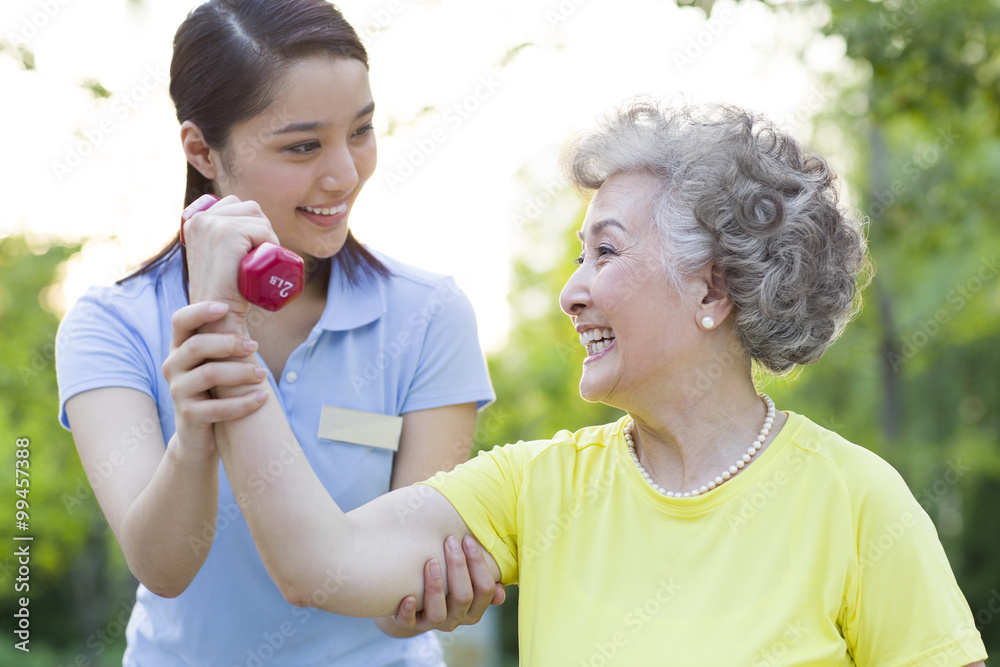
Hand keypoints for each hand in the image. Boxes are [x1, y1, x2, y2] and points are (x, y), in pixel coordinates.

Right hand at [162, 301, 268, 459]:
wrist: (199, 436)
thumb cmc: (214, 390)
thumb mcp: (215, 361)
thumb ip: (224, 339)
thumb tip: (253, 298)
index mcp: (180, 348)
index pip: (180, 321)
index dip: (200, 311)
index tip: (225, 308)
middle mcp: (173, 366)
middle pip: (197, 345)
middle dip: (229, 343)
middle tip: (254, 345)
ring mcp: (178, 391)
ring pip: (209, 374)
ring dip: (241, 371)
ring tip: (263, 373)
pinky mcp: (188, 416)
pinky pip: (218, 408)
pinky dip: (244, 403)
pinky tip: (263, 398)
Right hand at [181, 194, 280, 314]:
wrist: (216, 315)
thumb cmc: (221, 290)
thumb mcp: (213, 257)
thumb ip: (216, 240)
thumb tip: (234, 225)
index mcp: (194, 219)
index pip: (236, 205)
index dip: (250, 224)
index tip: (249, 249)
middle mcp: (200, 218)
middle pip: (250, 208)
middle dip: (262, 228)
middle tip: (257, 257)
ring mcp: (212, 224)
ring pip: (259, 219)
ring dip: (267, 237)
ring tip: (257, 261)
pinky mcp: (227, 233)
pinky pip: (263, 230)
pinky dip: (270, 243)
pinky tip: (259, 260)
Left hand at [376, 534, 504, 637]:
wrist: (414, 605)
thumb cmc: (446, 583)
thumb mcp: (467, 582)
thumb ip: (483, 581)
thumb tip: (500, 591)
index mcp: (474, 609)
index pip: (485, 589)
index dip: (478, 563)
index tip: (467, 539)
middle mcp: (456, 619)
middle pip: (464, 597)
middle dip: (458, 567)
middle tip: (449, 541)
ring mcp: (433, 624)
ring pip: (438, 612)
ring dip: (436, 587)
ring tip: (431, 562)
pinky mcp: (409, 625)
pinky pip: (409, 624)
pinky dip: (408, 612)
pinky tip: (408, 596)